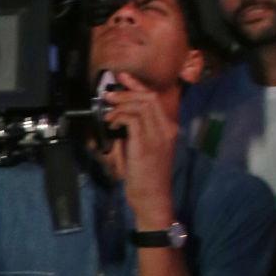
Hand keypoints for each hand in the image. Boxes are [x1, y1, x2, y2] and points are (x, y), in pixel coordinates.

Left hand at [98, 71, 176, 227]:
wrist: (153, 198)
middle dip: (127, 91)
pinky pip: (133, 120)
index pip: (155, 99)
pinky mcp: (146, 145)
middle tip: (109, 94)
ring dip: (121, 104)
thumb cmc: (145, 179)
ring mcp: (158, 136)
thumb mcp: (140, 152)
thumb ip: (131, 135)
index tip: (123, 77)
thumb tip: (115, 122)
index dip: (138, 85)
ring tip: (108, 109)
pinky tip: (111, 123)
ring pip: (142, 105)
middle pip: (149, 97)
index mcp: (167, 129)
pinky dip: (119, 117)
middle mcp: (166, 129)